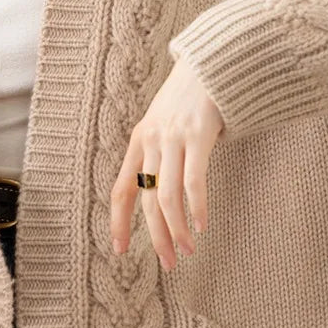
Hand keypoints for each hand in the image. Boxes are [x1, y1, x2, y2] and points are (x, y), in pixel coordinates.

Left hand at [109, 54, 223, 271]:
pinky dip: (197, 207)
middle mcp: (151, 141)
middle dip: (156, 236)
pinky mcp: (198, 135)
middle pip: (148, 200)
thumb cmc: (187, 99)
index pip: (121, 190)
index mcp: (138, 141)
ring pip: (169, 196)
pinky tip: (202, 225)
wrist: (208, 64)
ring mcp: (174, 138)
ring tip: (187, 250)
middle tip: (168, 263)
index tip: (120, 250)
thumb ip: (155, 152)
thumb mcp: (161, 123)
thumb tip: (155, 191)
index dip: (118, 222)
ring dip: (177, 229)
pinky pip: (194, 180)